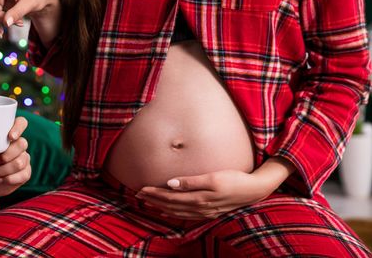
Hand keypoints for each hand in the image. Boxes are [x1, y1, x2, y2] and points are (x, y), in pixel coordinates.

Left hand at [0, 117, 31, 201]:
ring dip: (8, 167)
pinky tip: (1, 179)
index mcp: (7, 134)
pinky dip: (12, 177)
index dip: (18, 127)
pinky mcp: (23, 174)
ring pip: (23, 159)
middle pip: (23, 142)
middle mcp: (16, 145)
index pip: (21, 123)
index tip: (10, 136)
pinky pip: (25, 173)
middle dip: (11, 152)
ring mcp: (21, 159)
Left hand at [136, 169, 273, 219]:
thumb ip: (191, 181)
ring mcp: (205, 211)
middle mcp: (200, 208)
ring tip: (148, 202)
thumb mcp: (213, 177)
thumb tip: (170, 183)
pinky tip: (168, 210)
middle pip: (170, 205)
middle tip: (138, 195)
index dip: (154, 194)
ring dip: (161, 207)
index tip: (141, 189)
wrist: (254, 189)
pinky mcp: (209, 211)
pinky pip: (186, 214)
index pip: (170, 197)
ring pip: (177, 211)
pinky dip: (174, 212)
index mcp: (199, 198)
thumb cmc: (234, 179)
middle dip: (153, 200)